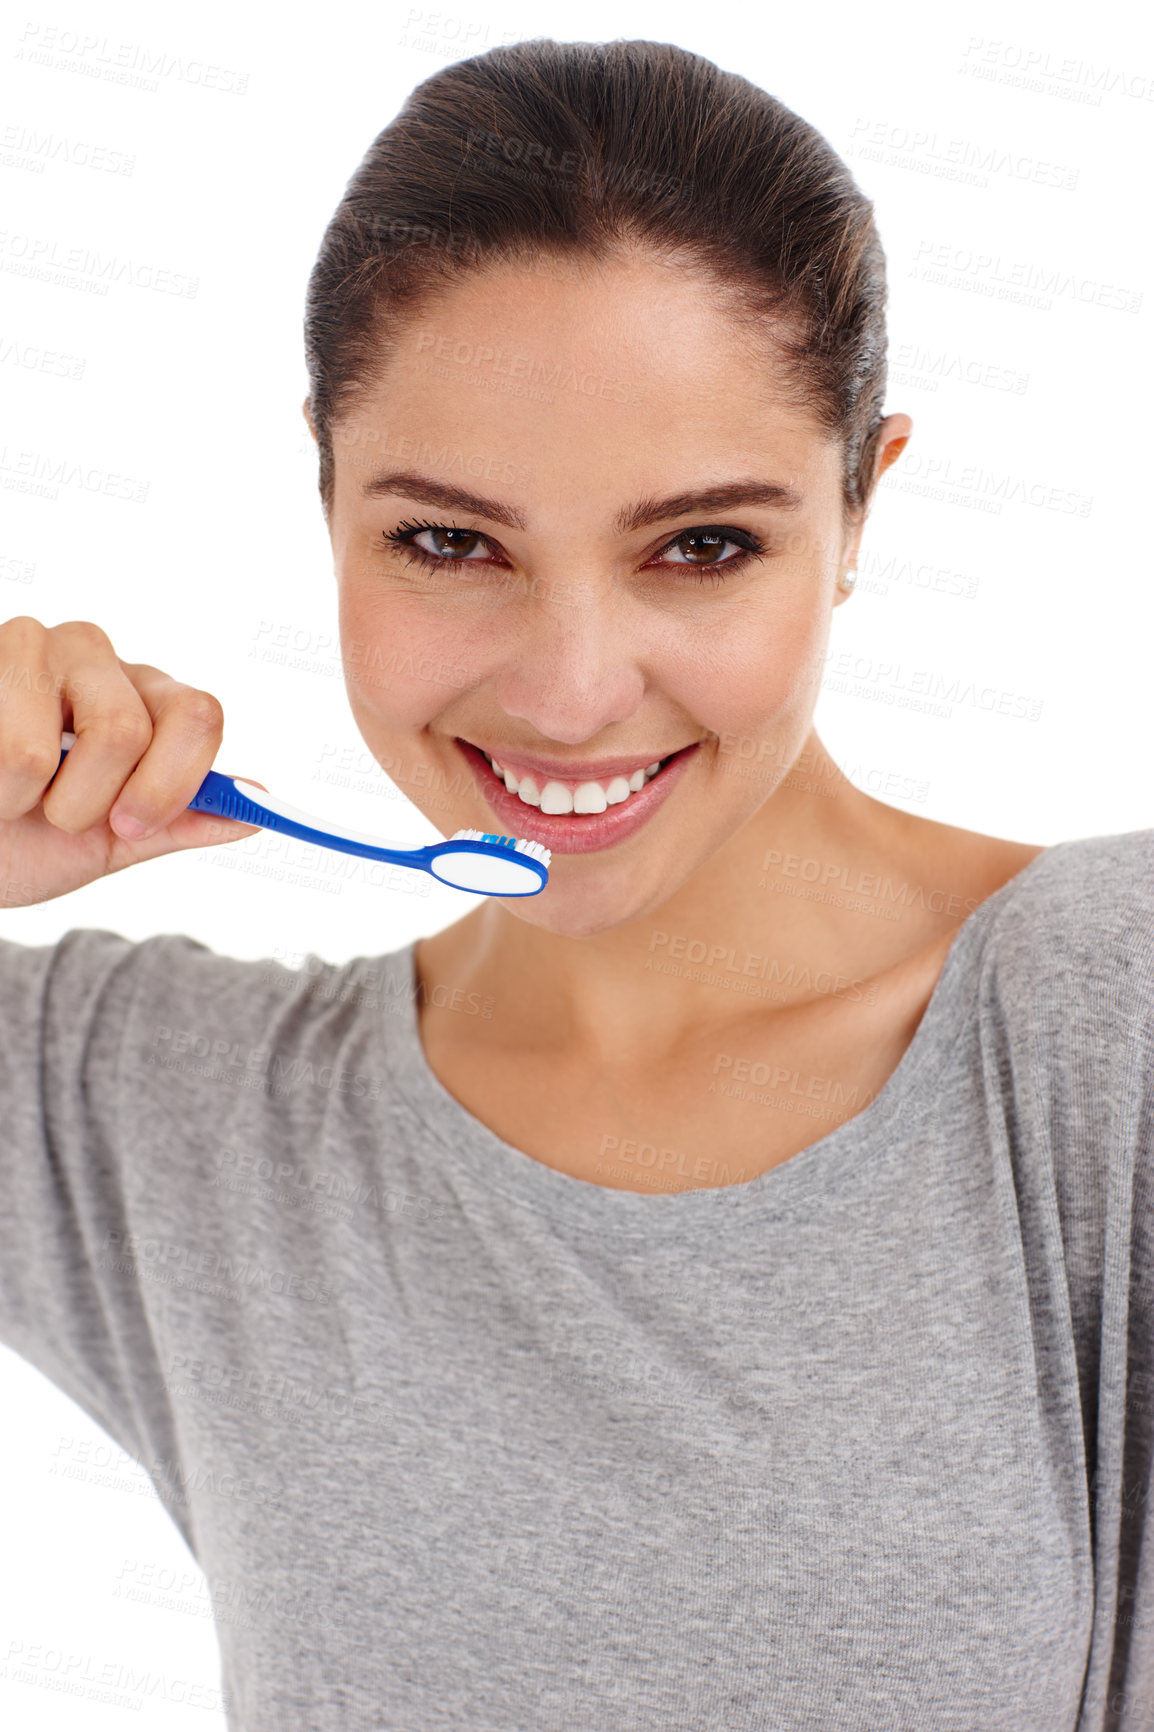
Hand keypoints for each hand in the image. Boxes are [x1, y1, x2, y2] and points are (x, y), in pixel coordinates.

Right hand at [0, 616, 265, 911]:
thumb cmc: (22, 839)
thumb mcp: (108, 843)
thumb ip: (179, 823)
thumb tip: (257, 813)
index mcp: (144, 696)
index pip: (200, 715)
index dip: (172, 781)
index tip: (130, 825)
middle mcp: (97, 657)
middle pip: (133, 728)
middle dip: (93, 800)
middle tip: (54, 813)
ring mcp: (35, 645)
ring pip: (78, 734)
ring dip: (38, 797)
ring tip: (9, 794)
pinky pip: (18, 749)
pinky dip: (2, 790)